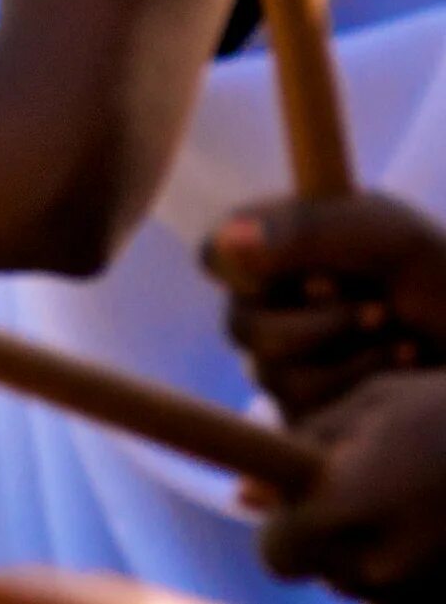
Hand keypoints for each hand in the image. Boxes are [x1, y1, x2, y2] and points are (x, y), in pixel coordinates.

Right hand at [207, 194, 445, 420]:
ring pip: (270, 372)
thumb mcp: (386, 236)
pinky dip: (359, 385)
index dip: (248, 269)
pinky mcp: (310, 408)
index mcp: (275, 249)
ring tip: (399, 339)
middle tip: (378, 309)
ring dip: (347, 355)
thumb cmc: (440, 276)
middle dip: (318, 323)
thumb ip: (307, 230)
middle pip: (241, 326)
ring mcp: (287, 361)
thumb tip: (232, 240)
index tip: (316, 272)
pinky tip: (398, 366)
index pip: (215, 256)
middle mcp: (270, 304)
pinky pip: (302, 408)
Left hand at [256, 369, 445, 598]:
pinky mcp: (445, 593)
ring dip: (368, 549)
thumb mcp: (370, 407)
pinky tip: (430, 522)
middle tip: (357, 492)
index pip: (278, 552)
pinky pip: (404, 589)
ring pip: (362, 583)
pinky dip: (407, 562)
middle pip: (321, 571)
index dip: (282, 529)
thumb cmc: (445, 409)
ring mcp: (419, 587)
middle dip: (326, 536)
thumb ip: (304, 448)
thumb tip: (245, 495)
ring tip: (406, 497)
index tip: (292, 504)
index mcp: (346, 507)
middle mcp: (381, 561)